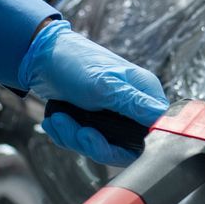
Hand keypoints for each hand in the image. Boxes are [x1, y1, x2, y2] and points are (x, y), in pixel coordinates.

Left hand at [22, 18, 167, 166]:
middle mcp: (133, 106)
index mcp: (145, 94)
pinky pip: (86, 141)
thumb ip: (135, 105)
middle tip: (78, 131)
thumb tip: (163, 120)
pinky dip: (67, 135)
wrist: (40, 57)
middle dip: (95, 144)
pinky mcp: (95, 120)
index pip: (154, 132)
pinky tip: (55, 121)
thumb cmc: (75, 63)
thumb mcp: (105, 86)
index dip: (134, 145)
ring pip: (102, 146)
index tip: (107, 142)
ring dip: (75, 138)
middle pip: (125, 146)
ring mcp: (113, 114)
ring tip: (59, 119)